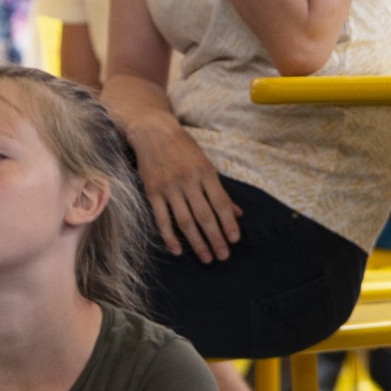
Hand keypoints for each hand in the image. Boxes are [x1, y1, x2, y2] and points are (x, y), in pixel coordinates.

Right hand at [128, 112, 241, 262]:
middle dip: (215, 238)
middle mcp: (188, 181)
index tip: (235, 239)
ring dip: (196, 242)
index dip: (228, 223)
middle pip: (204, 216)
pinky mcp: (152, 192)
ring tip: (207, 258)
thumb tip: (237, 213)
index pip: (220, 203)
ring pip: (185, 221)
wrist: (153, 132)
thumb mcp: (206, 164)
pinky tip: (177, 251)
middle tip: (223, 256)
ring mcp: (169, 188)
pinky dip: (169, 236)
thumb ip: (220, 190)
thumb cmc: (184, 148)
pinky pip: (162, 219)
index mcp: (205, 172)